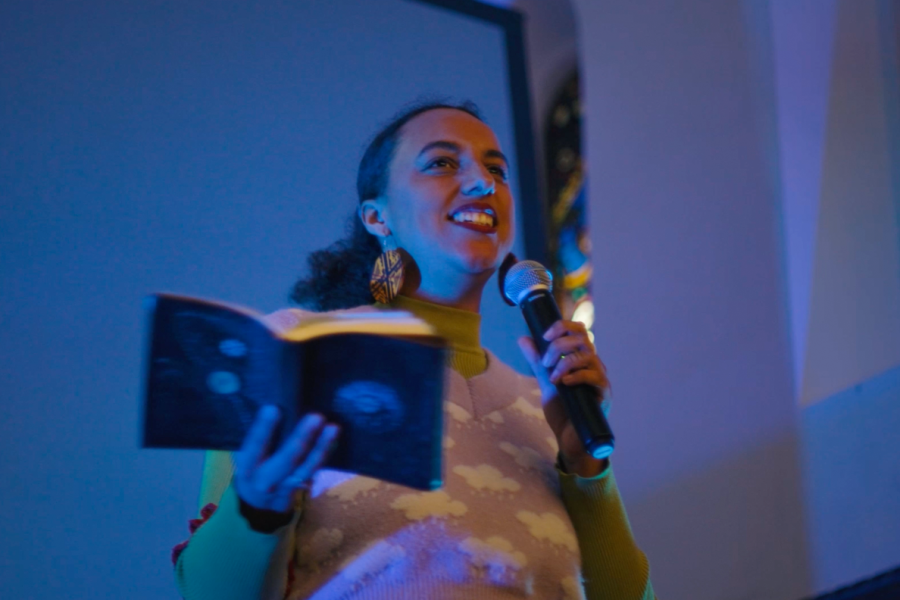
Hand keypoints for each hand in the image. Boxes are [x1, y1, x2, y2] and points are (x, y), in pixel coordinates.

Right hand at [233, 406, 339, 513]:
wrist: (257, 503)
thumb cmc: (254, 465)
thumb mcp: (247, 455)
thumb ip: (259, 436)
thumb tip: (273, 403)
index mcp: (247, 466)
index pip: (254, 446)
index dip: (263, 428)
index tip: (272, 408)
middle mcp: (264, 480)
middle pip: (285, 459)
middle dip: (301, 438)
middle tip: (315, 417)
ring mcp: (284, 488)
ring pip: (305, 467)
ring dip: (321, 447)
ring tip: (332, 428)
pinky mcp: (299, 490)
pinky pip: (314, 471)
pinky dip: (325, 454)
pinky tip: (334, 438)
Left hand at [517, 319, 609, 476]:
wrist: (570, 438)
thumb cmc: (563, 410)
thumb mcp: (546, 381)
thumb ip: (537, 361)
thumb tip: (523, 338)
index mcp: (581, 358)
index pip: (579, 330)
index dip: (563, 327)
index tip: (545, 336)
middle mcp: (593, 364)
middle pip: (582, 338)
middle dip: (559, 346)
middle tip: (545, 362)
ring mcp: (600, 378)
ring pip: (587, 356)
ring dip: (564, 363)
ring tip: (552, 378)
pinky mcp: (604, 392)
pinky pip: (593, 376)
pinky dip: (575, 376)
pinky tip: (563, 384)